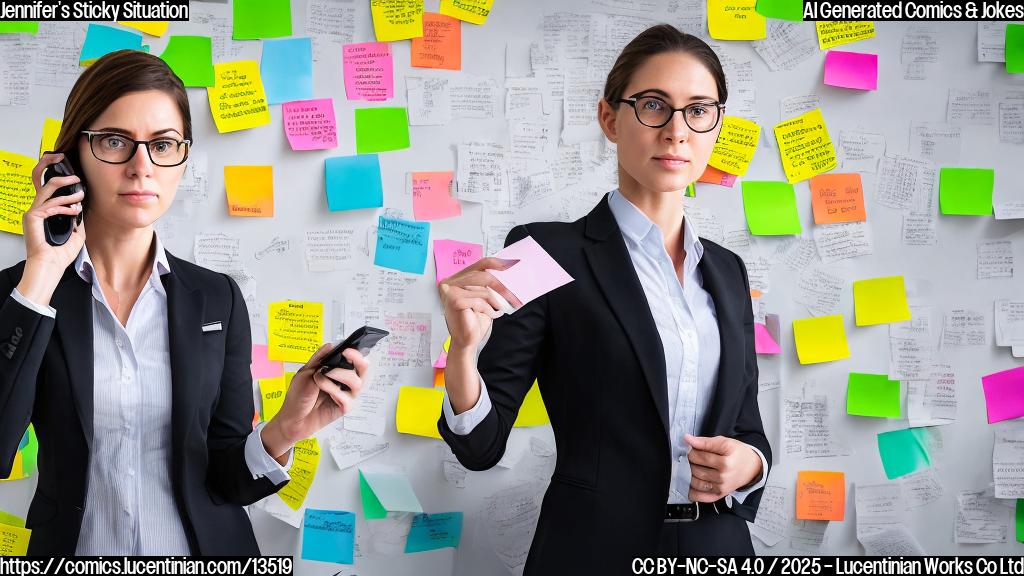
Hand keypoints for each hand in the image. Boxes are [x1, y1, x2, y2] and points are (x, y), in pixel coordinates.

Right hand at [16, 152, 86, 305]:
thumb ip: (77, 219)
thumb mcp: (76, 233)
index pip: (47, 187)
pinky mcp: (32, 217)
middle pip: (41, 179)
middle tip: (71, 168)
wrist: (50, 267)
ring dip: (67, 190)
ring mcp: (33, 212)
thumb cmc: (60, 254)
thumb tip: (83, 208)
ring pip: (49, 190)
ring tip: (80, 194)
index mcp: (45, 211)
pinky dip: (65, 207)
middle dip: (54, 168)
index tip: (72, 172)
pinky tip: (74, 212)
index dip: (56, 174)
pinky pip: (51, 205)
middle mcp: (37, 209)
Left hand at [261, 343, 368, 461]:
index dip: (355, 353)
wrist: (291, 419)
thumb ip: (318, 359)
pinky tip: (324, 393)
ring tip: (320, 377)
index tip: (347, 349)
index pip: (353, 359)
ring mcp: (345, 394)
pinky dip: (335, 392)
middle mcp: (344, 381)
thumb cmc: (297, 396)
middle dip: (358, 360)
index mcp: (336, 370)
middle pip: (363, 369)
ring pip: (357, 382)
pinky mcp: (344, 408)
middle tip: (346, 355)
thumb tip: (331, 345)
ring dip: (339, 375)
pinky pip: (347, 399)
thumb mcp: (304, 373)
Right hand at [438, 257, 522, 352]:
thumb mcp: (482, 296)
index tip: (510, 264)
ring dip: (494, 302)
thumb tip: (506, 268)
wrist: (466, 340)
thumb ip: (486, 283)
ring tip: (496, 310)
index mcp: (456, 278)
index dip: (495, 263)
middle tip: (512, 295)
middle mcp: (450, 282)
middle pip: (482, 276)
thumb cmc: (475, 319)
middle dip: (500, 286)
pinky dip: (488, 310)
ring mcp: (450, 291)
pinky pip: (480, 301)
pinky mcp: (455, 301)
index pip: (478, 265)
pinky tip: (490, 315)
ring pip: (483, 291)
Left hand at [685, 434, 762, 502]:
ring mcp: (721, 487)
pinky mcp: (719, 495)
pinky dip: (692, 491)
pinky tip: (690, 483)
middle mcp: (724, 476)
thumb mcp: (725, 442)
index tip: (689, 447)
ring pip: (695, 482)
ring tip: (691, 467)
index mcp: (725, 462)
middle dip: (689, 462)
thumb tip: (688, 439)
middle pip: (696, 468)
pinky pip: (700, 496)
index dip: (691, 450)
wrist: (752, 467)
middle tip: (691, 457)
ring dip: (689, 474)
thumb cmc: (738, 454)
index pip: (699, 456)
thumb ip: (705, 441)